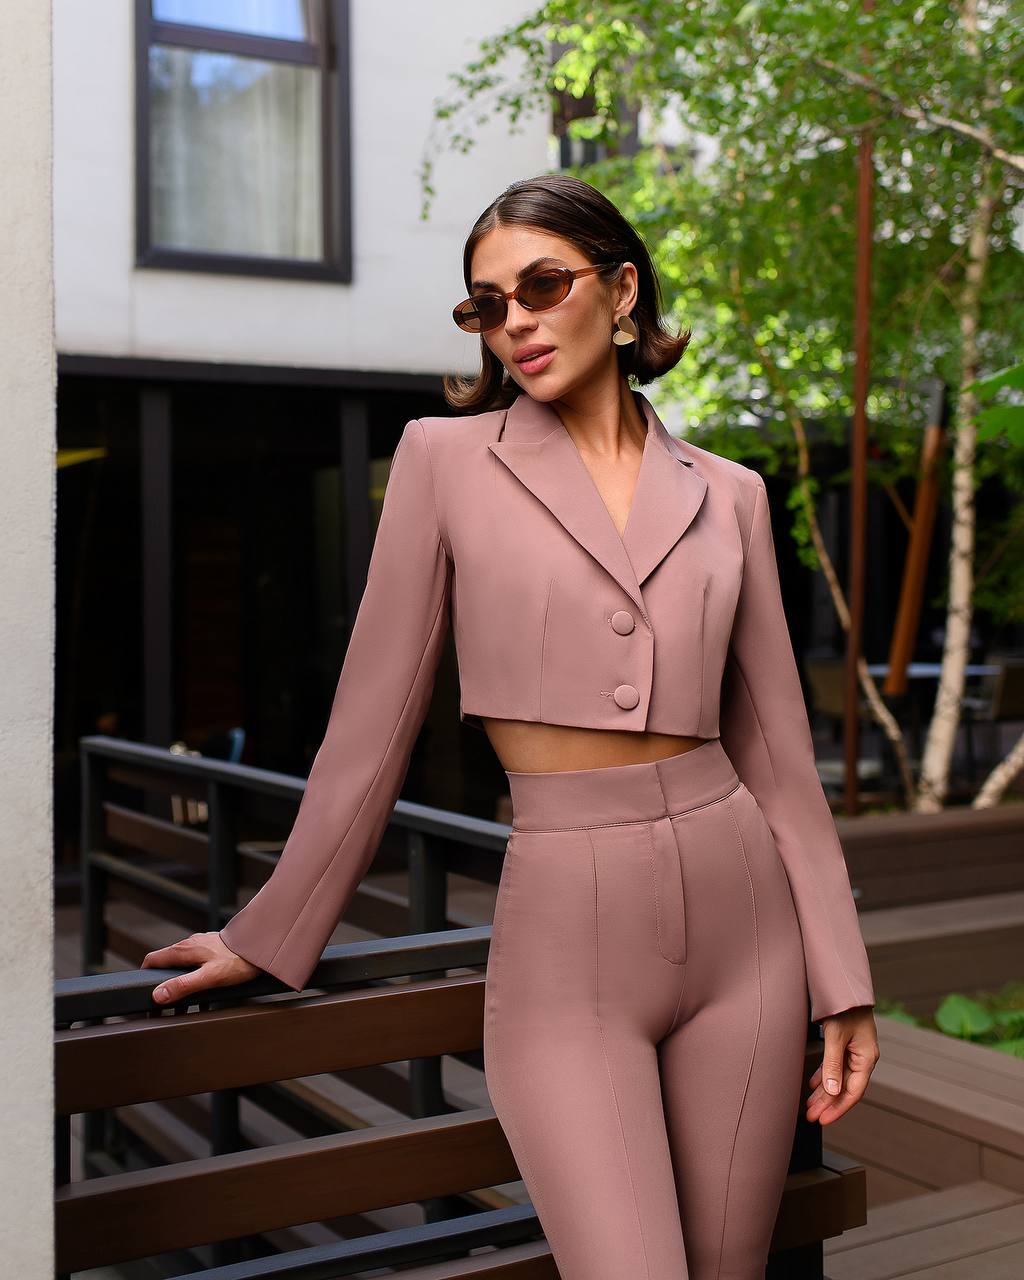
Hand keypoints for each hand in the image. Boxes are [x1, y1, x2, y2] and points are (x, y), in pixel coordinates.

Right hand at [141, 931, 261, 1004]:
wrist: (261, 946)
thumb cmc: (239, 961)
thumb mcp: (208, 977)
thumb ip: (183, 985)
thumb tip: (158, 994)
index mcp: (184, 949)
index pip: (153, 959)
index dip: (144, 976)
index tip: (144, 993)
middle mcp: (190, 943)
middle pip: (167, 964)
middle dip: (163, 985)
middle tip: (165, 1006)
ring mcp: (202, 944)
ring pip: (183, 965)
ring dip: (180, 984)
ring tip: (186, 1006)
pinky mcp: (213, 947)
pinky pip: (196, 964)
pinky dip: (194, 978)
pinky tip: (204, 993)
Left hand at [805, 1005, 879, 1124]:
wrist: (845, 985)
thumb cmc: (844, 1008)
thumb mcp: (836, 1036)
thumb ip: (833, 1064)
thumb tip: (832, 1092)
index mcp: (866, 1058)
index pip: (853, 1091)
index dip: (838, 1108)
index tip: (823, 1120)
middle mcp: (862, 1057)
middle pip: (845, 1088)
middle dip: (828, 1104)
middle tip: (811, 1117)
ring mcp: (854, 1051)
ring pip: (838, 1078)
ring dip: (824, 1092)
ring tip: (809, 1106)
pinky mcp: (845, 1044)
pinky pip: (835, 1066)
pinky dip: (824, 1076)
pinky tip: (813, 1084)